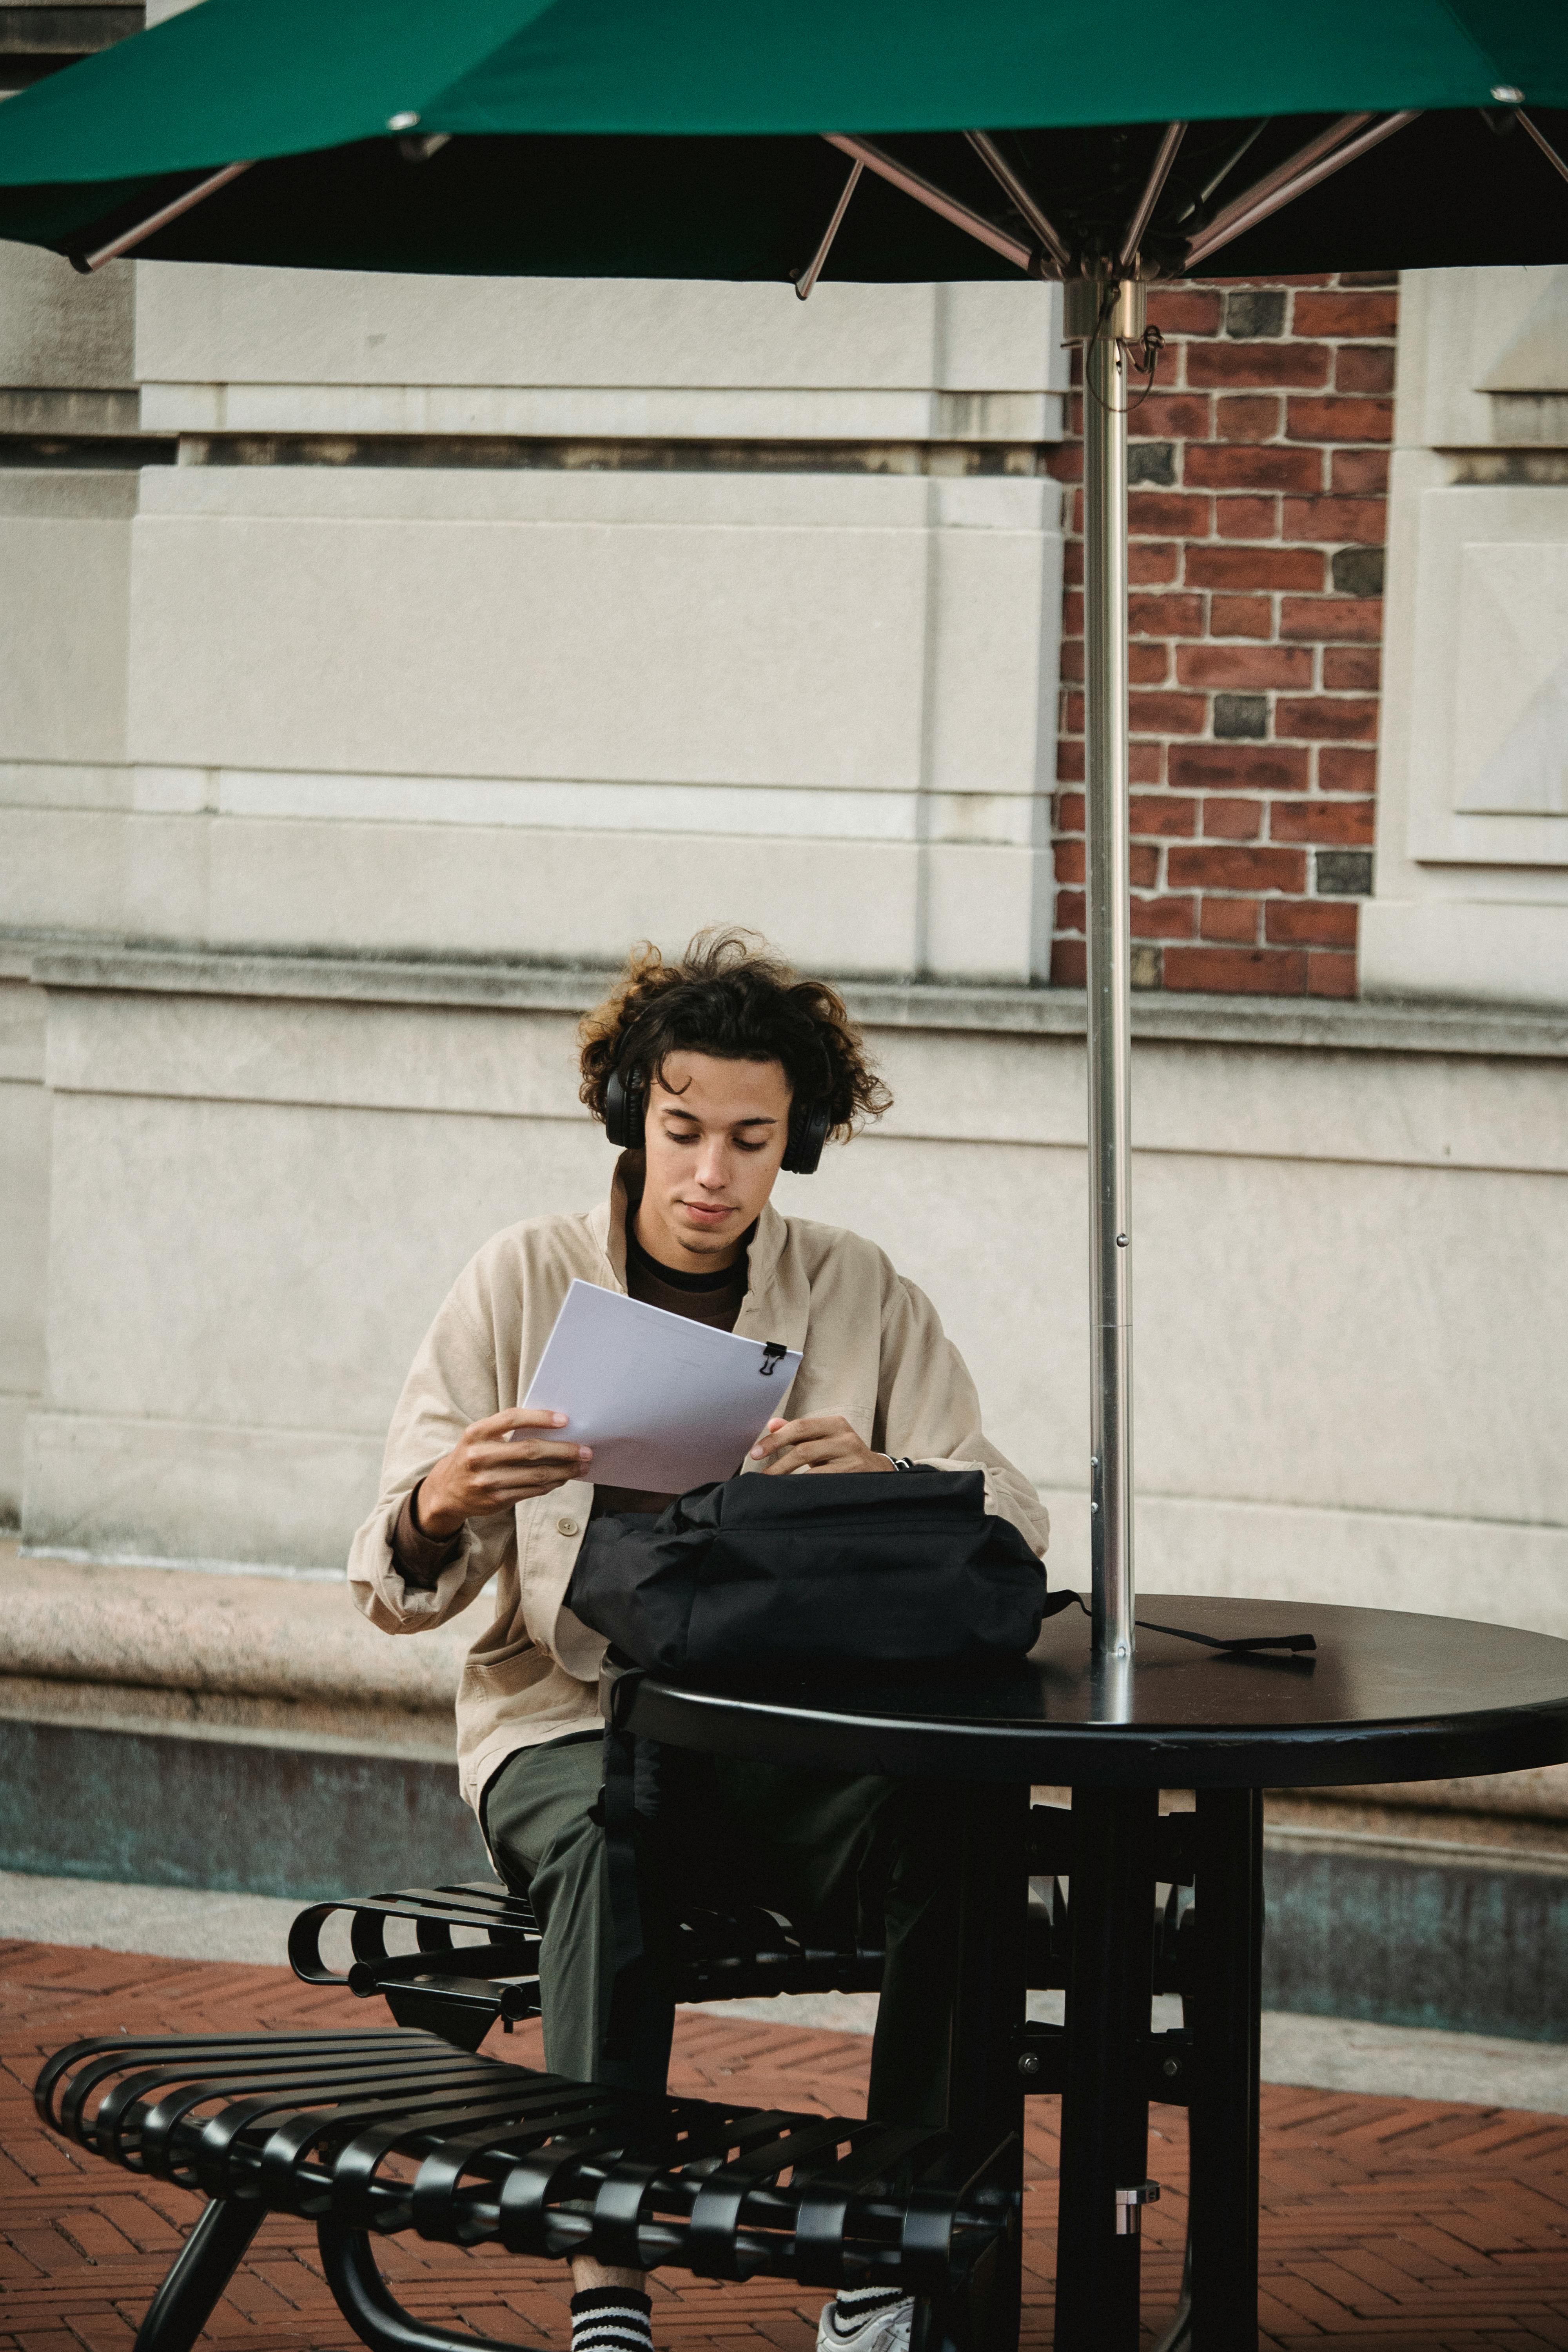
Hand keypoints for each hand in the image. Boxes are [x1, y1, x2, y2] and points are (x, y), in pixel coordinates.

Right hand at [418, 1408, 589, 1533]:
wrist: (446, 1491)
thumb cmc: (472, 1456)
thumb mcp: (480, 1437)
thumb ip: (507, 1431)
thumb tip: (553, 1428)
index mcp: (476, 1433)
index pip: (512, 1419)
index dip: (540, 1418)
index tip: (564, 1420)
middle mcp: (480, 1456)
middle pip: (530, 1451)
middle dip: (563, 1450)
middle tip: (586, 1449)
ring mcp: (488, 1481)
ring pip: (536, 1475)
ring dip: (564, 1471)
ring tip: (581, 1466)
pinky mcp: (496, 1500)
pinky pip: (532, 1491)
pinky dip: (552, 1484)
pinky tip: (564, 1478)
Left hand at [750, 1415, 892, 1476]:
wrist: (878, 1471)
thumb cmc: (843, 1454)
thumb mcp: (823, 1438)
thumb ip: (798, 1431)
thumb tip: (772, 1424)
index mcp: (834, 1424)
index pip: (798, 1427)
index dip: (774, 1440)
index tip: (754, 1453)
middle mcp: (845, 1438)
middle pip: (803, 1448)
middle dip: (777, 1463)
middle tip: (760, 1476)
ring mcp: (852, 1459)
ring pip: (813, 1470)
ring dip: (788, 1480)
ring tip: (772, 1487)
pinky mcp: (855, 1478)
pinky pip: (824, 1485)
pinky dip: (806, 1490)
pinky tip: (793, 1495)